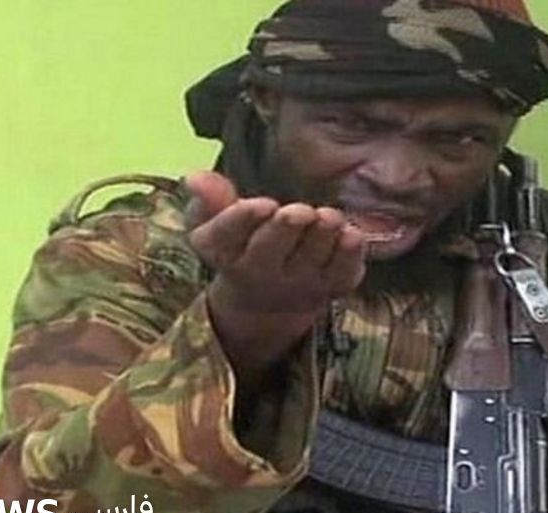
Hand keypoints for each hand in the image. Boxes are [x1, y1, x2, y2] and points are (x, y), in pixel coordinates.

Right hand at [185, 171, 366, 314]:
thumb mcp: (217, 223)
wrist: (267, 301)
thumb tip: (195, 177)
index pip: (225, 236)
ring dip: (321, 236)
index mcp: (224, 251)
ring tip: (327, 217)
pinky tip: (352, 234)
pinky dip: (349, 254)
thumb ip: (211, 198)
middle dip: (285, 229)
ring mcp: (298, 282)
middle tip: (298, 212)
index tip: (262, 204)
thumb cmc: (241, 245)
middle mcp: (260, 271)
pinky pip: (342, 273)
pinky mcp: (332, 286)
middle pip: (269, 250)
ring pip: (309, 258)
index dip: (242, 220)